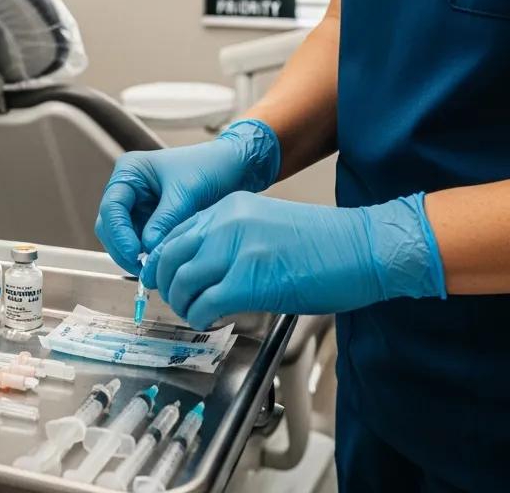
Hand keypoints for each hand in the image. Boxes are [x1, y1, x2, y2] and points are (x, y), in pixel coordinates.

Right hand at [94, 120, 279, 274]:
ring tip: (154, 269)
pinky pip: (140, 242)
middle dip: (123, 248)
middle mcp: (128, 189)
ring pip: (122, 238)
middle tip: (143, 269)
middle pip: (110, 225)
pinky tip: (160, 264)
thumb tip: (147, 250)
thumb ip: (164, 221)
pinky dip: (146, 255)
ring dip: (134, 255)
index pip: (111, 207)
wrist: (233, 168)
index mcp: (129, 172)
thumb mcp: (185, 193)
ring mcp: (138, 206)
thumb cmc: (209, 168)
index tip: (135, 254)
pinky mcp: (150, 221)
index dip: (119, 233)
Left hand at [142, 191, 446, 330]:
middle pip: (169, 255)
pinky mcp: (249, 280)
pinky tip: (209, 321)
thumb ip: (233, 239)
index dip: (163, 259)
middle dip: (164, 282)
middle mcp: (226, 222)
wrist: (364, 247)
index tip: (163, 277)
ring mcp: (236, 249)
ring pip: (182, 280)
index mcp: (229, 207)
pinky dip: (200, 316)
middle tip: (172, 300)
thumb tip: (207, 266)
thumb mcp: (266, 225)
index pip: (176, 232)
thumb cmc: (325, 243)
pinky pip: (205, 302)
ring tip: (193, 313)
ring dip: (182, 303)